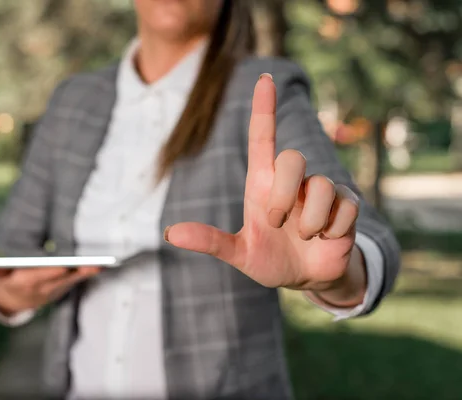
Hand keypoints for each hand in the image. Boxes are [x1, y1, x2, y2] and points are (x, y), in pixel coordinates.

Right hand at [0, 267, 100, 315]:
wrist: (17, 301)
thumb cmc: (8, 279)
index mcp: (23, 283)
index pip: (36, 278)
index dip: (48, 273)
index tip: (61, 267)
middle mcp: (40, 289)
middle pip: (58, 280)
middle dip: (72, 273)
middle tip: (88, 264)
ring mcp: (53, 291)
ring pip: (70, 282)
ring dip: (84, 274)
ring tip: (99, 264)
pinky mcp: (63, 289)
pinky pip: (76, 281)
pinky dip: (86, 275)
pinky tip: (99, 266)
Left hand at [164, 74, 365, 307]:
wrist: (306, 278)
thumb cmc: (270, 258)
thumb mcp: (238, 253)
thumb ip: (209, 241)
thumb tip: (169, 233)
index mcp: (263, 183)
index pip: (262, 138)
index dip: (263, 108)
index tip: (263, 79)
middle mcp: (292, 181)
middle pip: (292, 157)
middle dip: (282, 196)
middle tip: (275, 223)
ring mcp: (321, 191)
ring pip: (321, 186)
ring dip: (309, 222)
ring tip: (304, 237)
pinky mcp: (346, 205)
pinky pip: (345, 207)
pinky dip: (332, 231)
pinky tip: (326, 239)